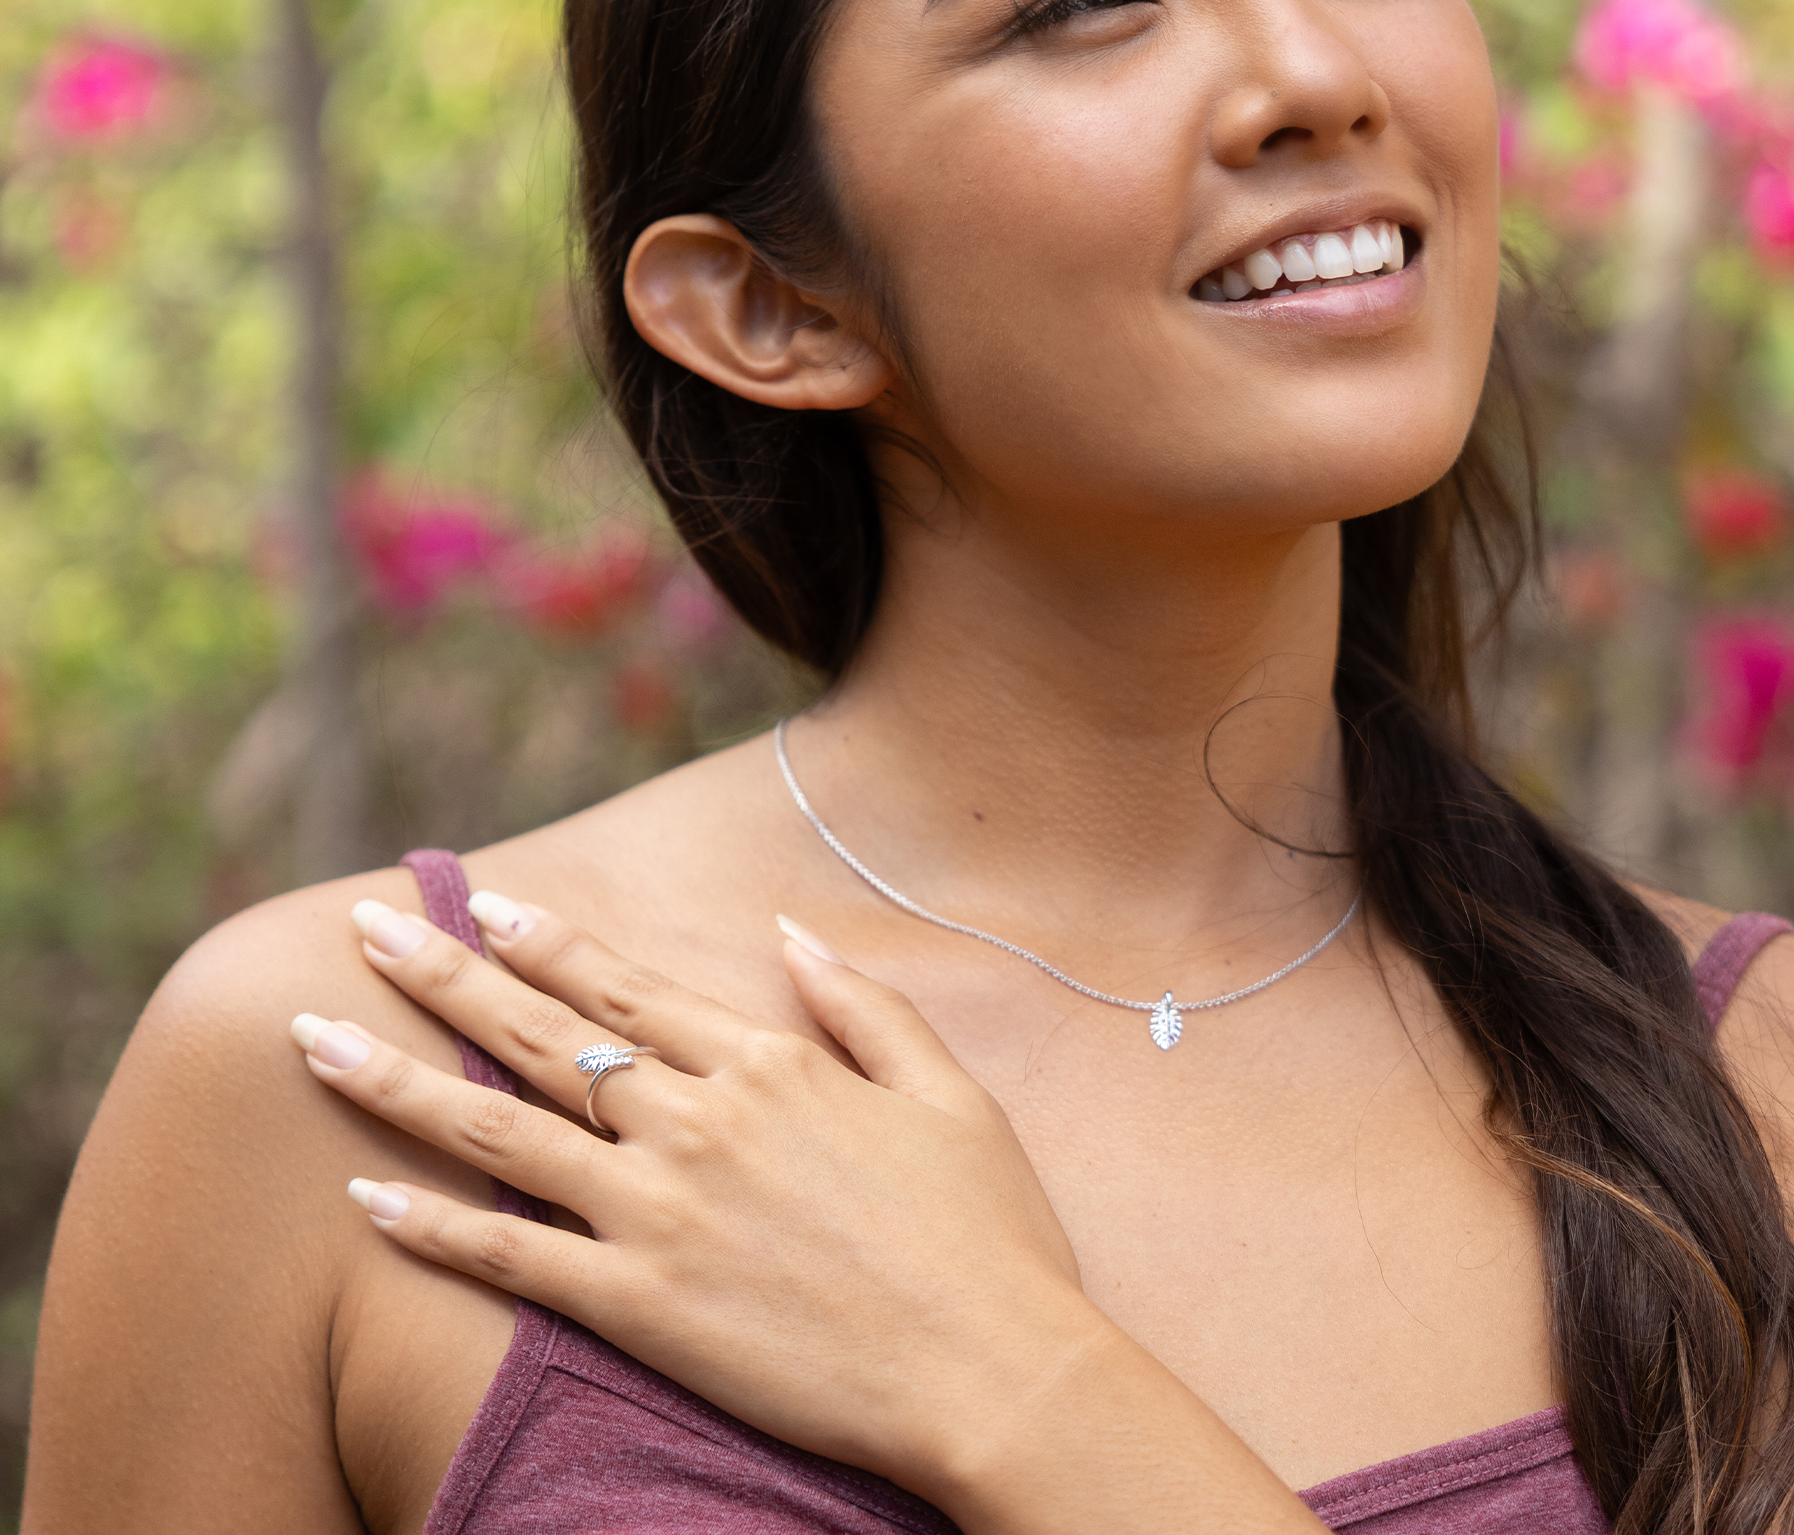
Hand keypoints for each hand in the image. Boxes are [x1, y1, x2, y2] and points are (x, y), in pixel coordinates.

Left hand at [289, 893, 1102, 1506]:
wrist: (992, 1371)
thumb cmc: (985, 1232)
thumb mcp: (945, 1090)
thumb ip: (860, 1003)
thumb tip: (789, 935)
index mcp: (767, 1065)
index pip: (628, 987)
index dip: (546, 942)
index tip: (481, 905)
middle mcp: (695, 1122)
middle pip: (542, 1035)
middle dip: (444, 975)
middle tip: (366, 931)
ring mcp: (659, 1214)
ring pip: (500, 1132)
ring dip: (398, 1081)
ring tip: (317, 1040)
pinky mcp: (639, 1307)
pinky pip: (511, 1260)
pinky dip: (431, 1228)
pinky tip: (365, 1197)